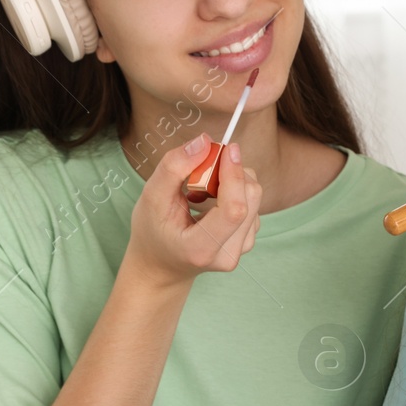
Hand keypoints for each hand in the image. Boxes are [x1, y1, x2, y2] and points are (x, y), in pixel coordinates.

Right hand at [124, 133, 261, 286]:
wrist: (162, 264)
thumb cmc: (153, 232)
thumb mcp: (151, 197)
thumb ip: (174, 168)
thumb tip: (204, 141)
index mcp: (201, 248)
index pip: (233, 210)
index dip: (234, 175)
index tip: (227, 149)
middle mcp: (228, 254)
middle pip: (250, 199)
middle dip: (231, 172)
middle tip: (202, 168)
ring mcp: (241, 250)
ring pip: (254, 198)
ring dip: (231, 182)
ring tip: (200, 192)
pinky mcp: (248, 240)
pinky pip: (253, 204)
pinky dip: (235, 191)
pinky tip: (211, 201)